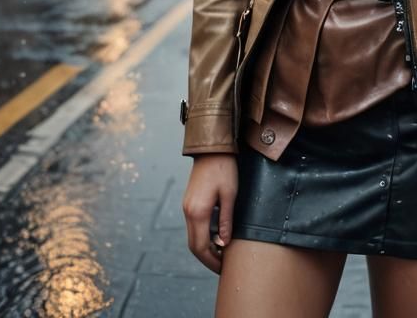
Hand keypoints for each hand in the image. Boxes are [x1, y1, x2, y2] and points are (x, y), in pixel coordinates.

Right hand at [182, 153, 237, 273]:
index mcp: (198, 212)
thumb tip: (224, 243)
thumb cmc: (224, 169)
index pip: (201, 247)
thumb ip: (225, 220)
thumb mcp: (230, 194)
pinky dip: (202, 237)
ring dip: (204, 248)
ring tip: (221, 254)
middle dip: (207, 258)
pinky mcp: (189, 203)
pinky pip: (193, 226)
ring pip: (192, 237)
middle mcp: (188, 212)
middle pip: (194, 245)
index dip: (211, 260)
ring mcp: (186, 207)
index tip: (223, 268)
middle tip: (221, 266)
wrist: (211, 148)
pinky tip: (215, 238)